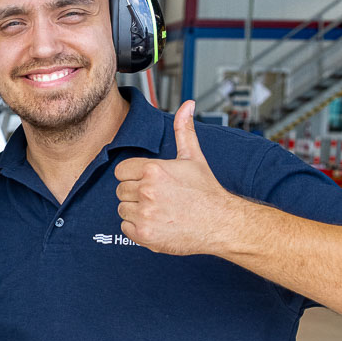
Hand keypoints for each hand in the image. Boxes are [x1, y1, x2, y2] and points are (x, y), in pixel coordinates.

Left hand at [114, 100, 241, 255]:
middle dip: (135, 193)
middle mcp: (146, 190)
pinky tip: (157, 224)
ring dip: (136, 211)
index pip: (121, 171)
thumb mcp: (194, 157)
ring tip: (159, 211)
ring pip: (122, 209)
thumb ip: (184, 130)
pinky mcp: (144, 234)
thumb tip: (187, 106)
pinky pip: (125, 228)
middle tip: (159, 198)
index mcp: (154, 169)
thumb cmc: (206, 192)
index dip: (133, 176)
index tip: (149, 182)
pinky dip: (138, 228)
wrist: (221, 223)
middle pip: (120, 190)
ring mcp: (144, 214)